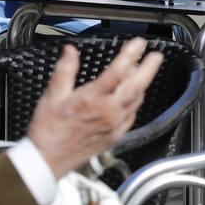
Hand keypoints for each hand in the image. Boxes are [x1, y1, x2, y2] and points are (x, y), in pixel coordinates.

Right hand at [27, 40, 161, 178]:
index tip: (138, 43)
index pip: (118, 71)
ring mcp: (114, 125)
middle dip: (149, 68)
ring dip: (143, 83)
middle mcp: (108, 112)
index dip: (131, 54)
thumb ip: (65, 70)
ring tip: (145, 71)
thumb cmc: (49, 131)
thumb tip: (70, 51)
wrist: (48, 161)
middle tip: (156, 55)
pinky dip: (136, 101)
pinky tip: (134, 95)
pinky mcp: (115, 136)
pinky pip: (132, 114)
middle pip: (136, 85)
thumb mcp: (52, 96)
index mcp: (93, 99)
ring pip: (136, 100)